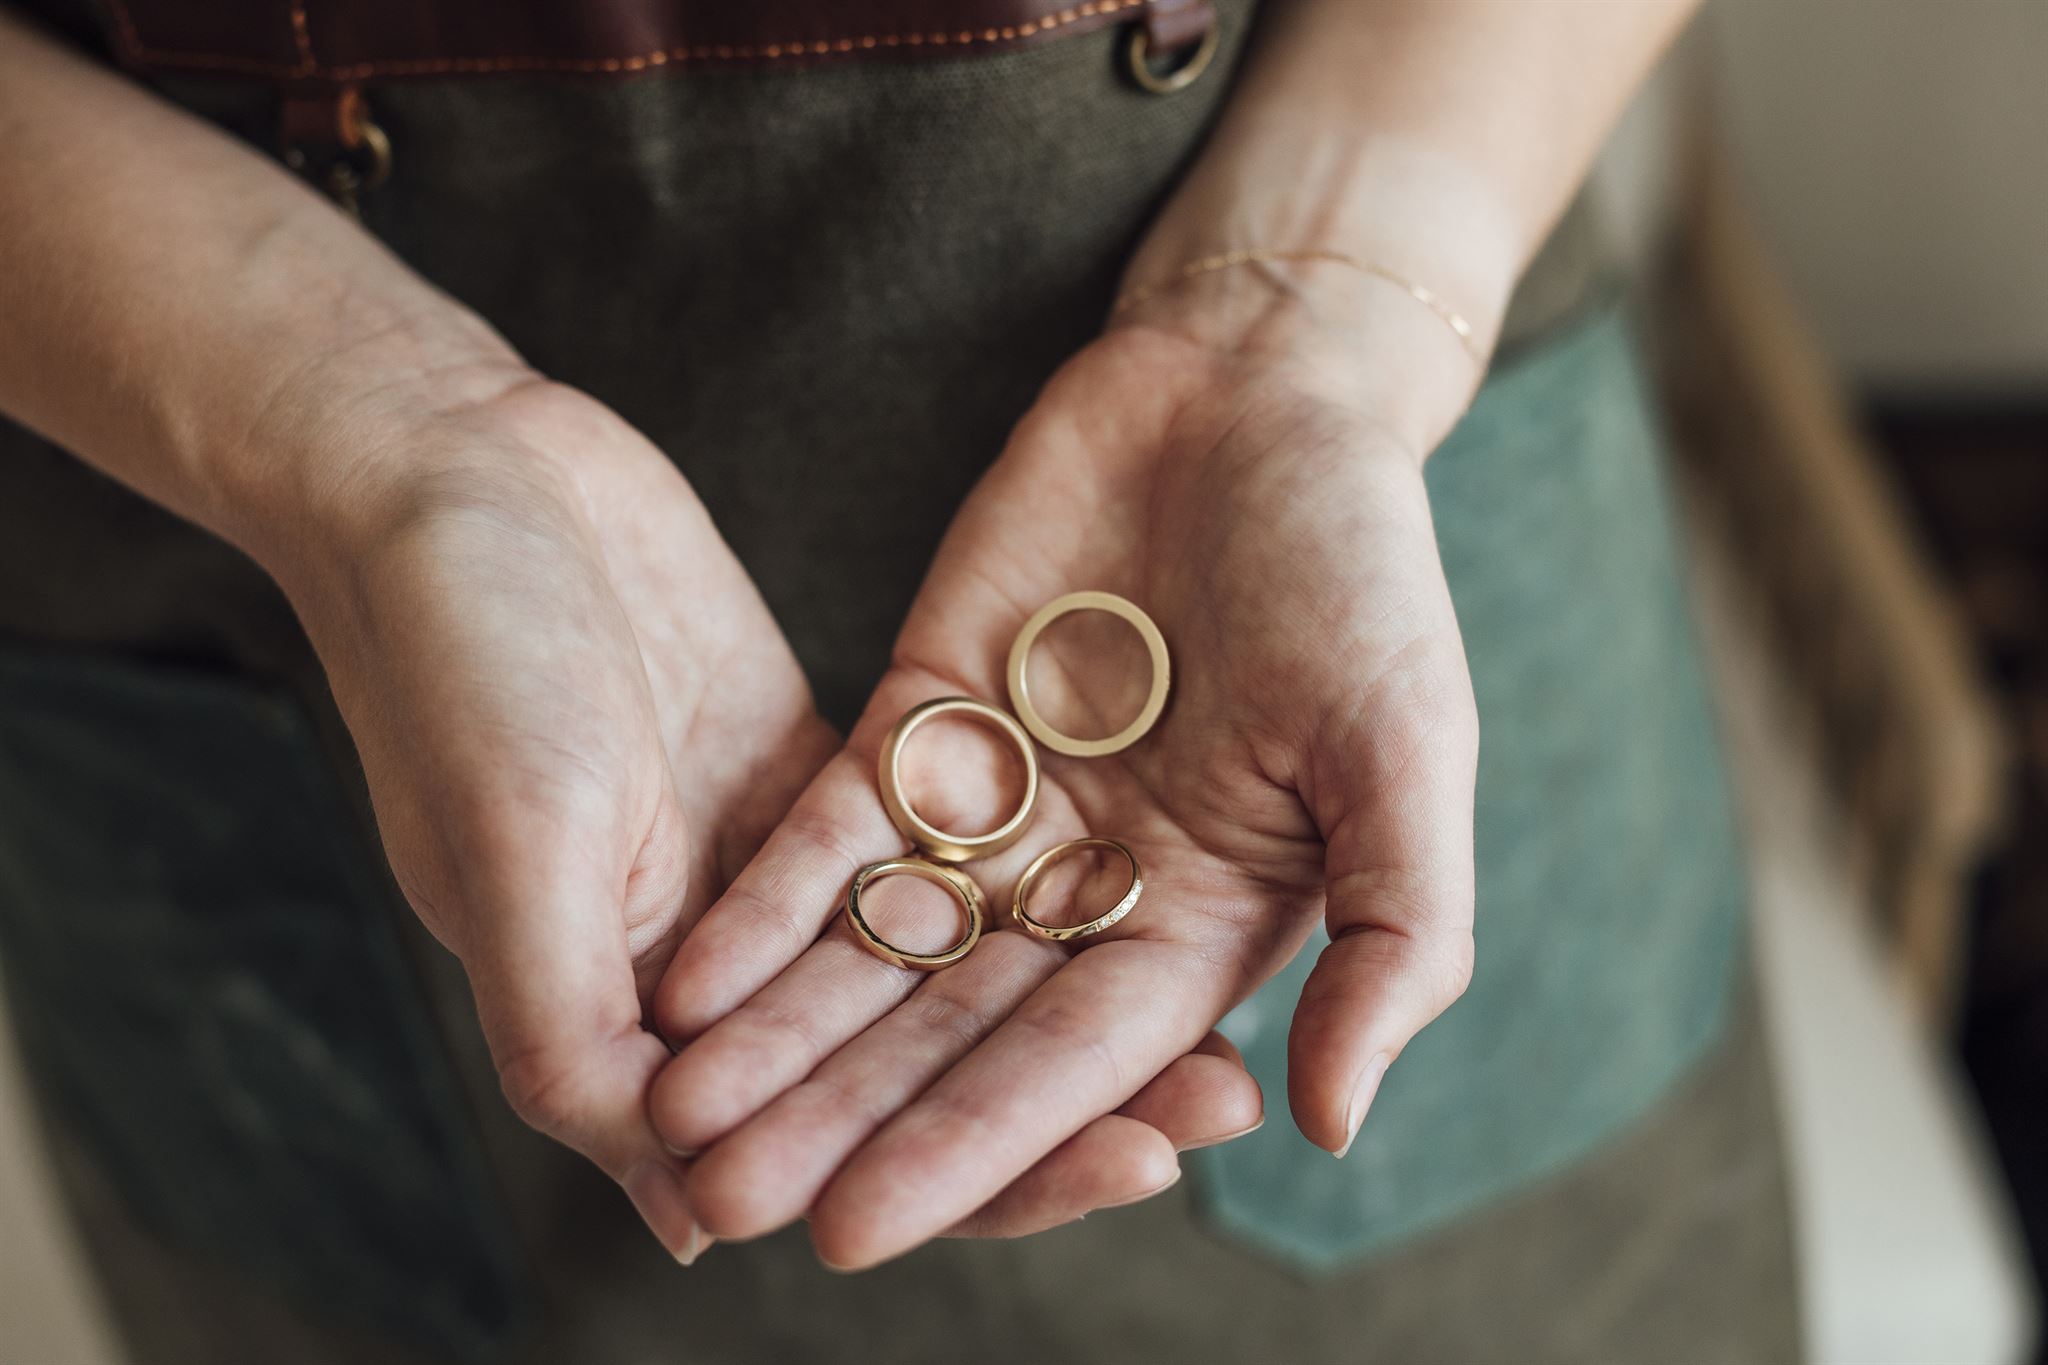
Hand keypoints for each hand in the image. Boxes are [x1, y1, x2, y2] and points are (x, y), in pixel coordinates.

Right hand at [271, 363, 1258, 1257]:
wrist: (461, 478)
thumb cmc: (456, 669)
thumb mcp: (506, 860)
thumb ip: (579, 1045)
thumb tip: (696, 1228)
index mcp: (642, 1020)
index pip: (840, 1137)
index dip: (986, 1168)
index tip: (1128, 1163)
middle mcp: (722, 968)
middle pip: (923, 1065)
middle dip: (1069, 1099)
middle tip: (1216, 1111)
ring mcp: (783, 868)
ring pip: (954, 965)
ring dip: (1073, 995)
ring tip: (1215, 1026)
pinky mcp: (830, 772)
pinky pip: (948, 851)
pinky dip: (1037, 882)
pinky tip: (1150, 893)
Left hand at [648, 270, 1482, 1267]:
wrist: (1254, 394)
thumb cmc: (1361, 572)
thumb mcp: (1408, 751)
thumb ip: (1394, 936)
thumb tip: (1330, 1126)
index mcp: (1202, 924)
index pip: (1070, 1065)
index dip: (968, 1146)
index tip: (860, 1227)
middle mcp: (1088, 890)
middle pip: (945, 1029)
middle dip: (837, 1115)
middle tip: (725, 1200)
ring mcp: (998, 807)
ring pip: (872, 946)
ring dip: (775, 1033)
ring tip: (671, 1113)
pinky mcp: (921, 718)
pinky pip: (830, 827)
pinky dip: (762, 901)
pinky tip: (681, 972)